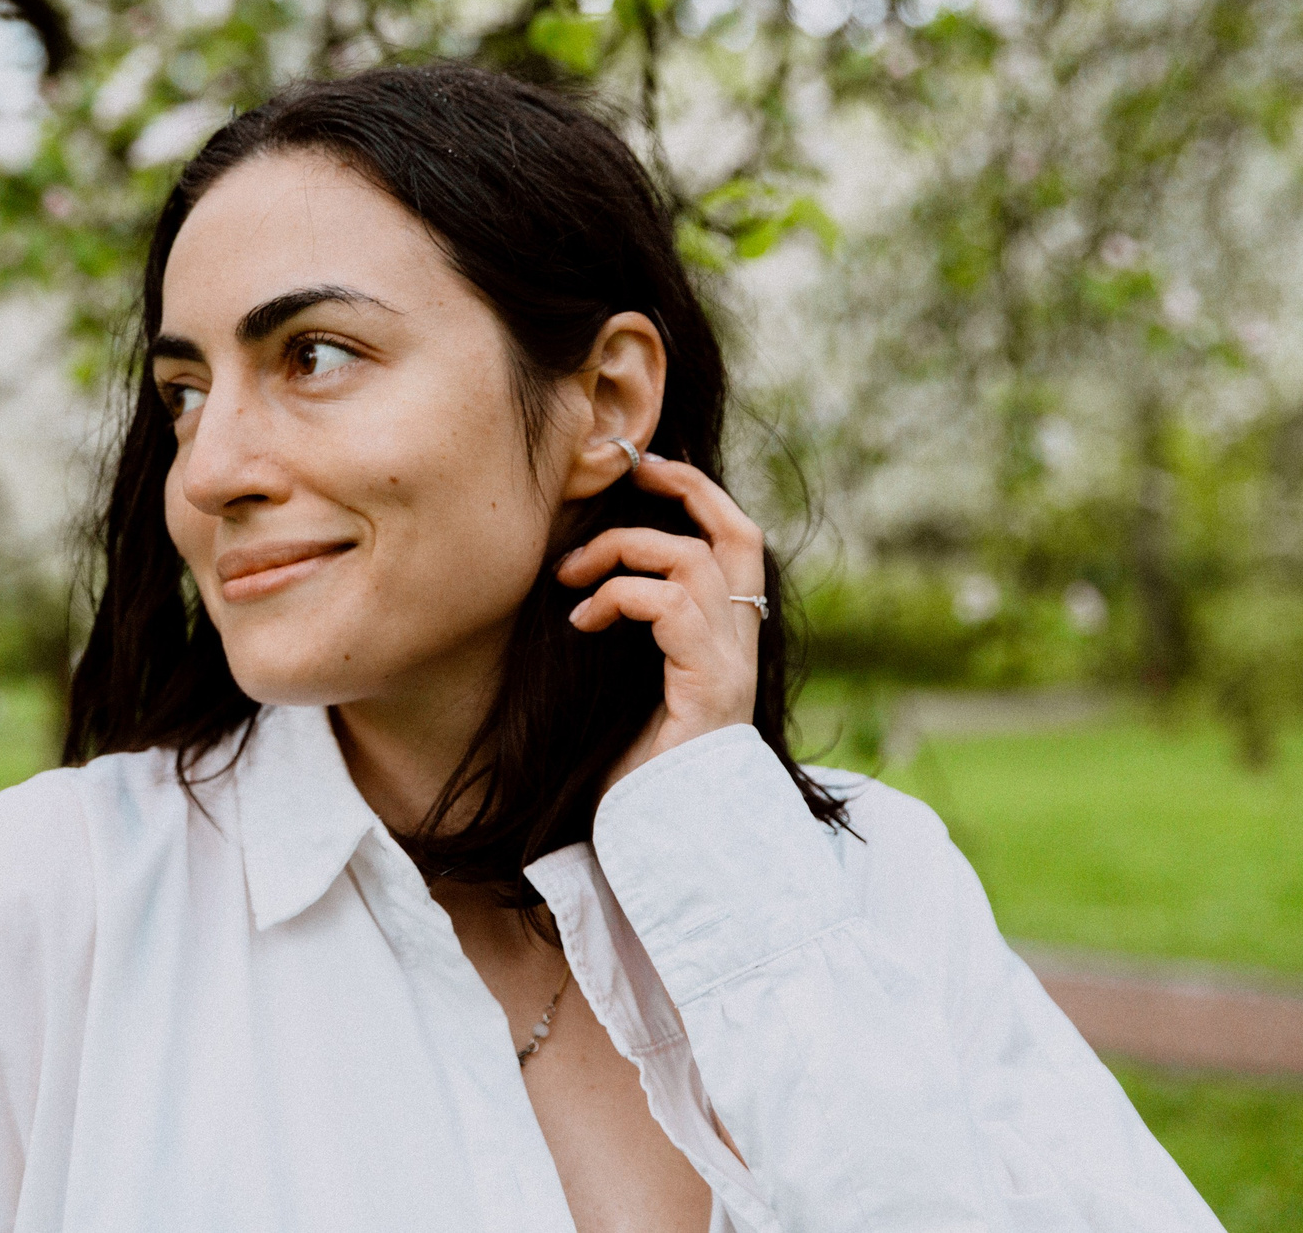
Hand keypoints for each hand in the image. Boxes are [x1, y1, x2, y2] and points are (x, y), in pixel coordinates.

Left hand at [552, 450, 765, 792]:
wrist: (656, 840)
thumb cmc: (636, 772)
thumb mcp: (624, 683)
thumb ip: (627, 631)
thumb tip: (580, 575)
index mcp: (725, 640)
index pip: (737, 544)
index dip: (699, 496)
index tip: (644, 473)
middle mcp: (740, 646)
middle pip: (742, 534)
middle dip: (689, 488)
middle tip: (632, 472)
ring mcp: (729, 664)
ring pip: (694, 559)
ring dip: (622, 551)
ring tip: (571, 579)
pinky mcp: (707, 686)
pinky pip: (669, 604)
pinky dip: (618, 596)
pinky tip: (582, 621)